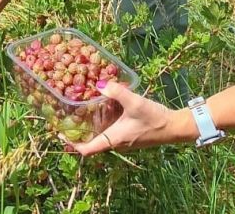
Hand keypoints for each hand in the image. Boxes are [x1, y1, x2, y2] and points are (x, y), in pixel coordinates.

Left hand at [70, 81, 195, 155]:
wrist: (175, 126)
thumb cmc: (154, 118)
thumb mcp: (134, 103)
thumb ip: (116, 92)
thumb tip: (99, 84)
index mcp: (113, 139)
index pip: (87, 149)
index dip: (72, 144)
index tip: (59, 134)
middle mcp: (115, 141)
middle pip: (91, 140)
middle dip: (77, 130)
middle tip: (64, 116)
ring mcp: (122, 137)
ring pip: (100, 132)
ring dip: (89, 123)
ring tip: (77, 107)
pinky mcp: (128, 131)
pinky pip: (109, 127)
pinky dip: (101, 118)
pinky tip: (100, 102)